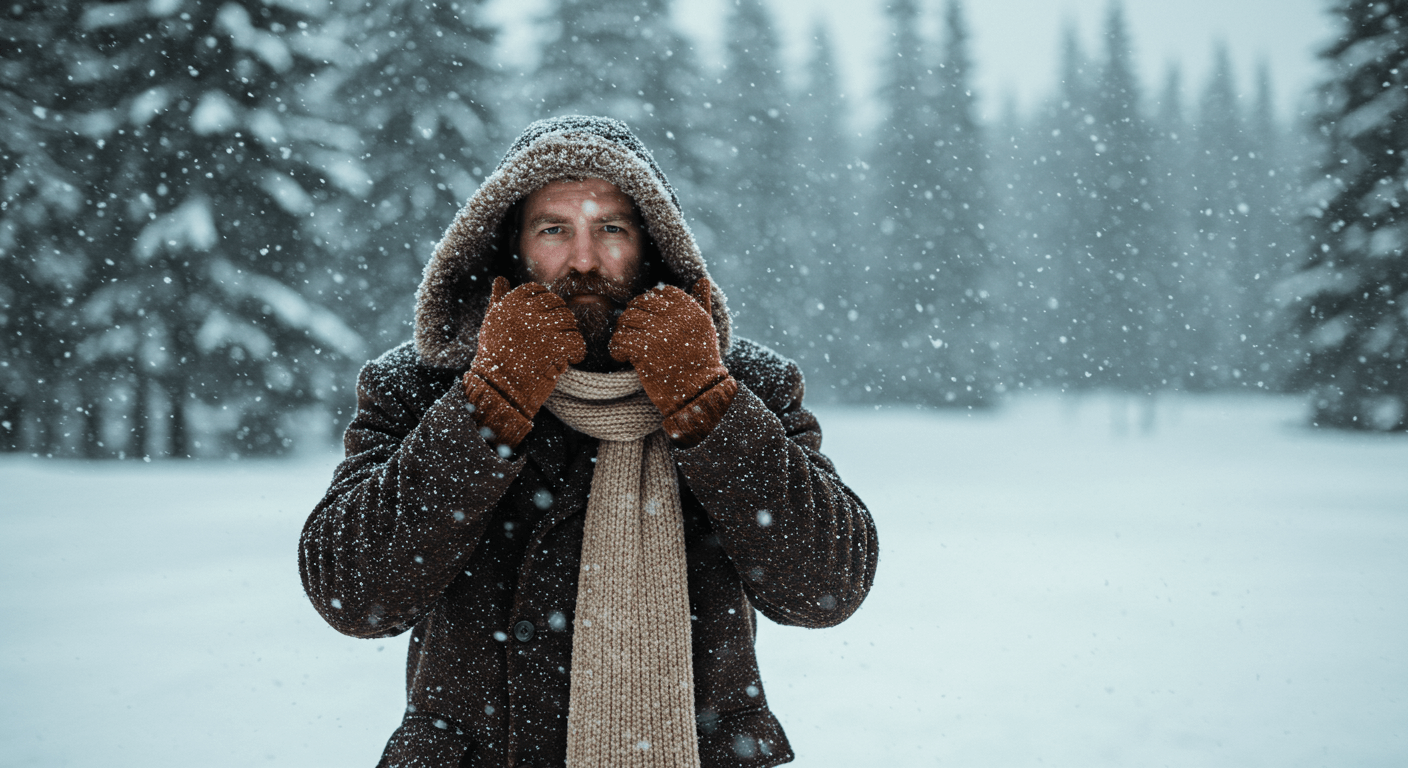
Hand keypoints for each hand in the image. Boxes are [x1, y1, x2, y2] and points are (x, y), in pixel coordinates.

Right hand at [463, 277, 584, 446]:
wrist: (498, 389)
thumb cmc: (495, 357)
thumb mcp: (492, 323)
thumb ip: (498, 299)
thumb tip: (501, 279)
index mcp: (510, 302)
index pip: (538, 290)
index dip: (545, 305)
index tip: (541, 322)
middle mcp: (526, 310)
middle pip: (558, 305)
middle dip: (559, 322)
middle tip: (553, 340)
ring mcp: (541, 328)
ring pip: (570, 323)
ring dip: (568, 338)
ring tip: (558, 352)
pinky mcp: (554, 347)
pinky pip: (577, 343)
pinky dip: (576, 353)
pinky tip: (566, 361)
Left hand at [610, 278, 737, 444]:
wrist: (699, 393)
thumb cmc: (701, 361)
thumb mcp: (706, 328)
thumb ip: (703, 302)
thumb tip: (702, 279)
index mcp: (690, 309)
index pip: (662, 292)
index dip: (652, 304)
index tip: (652, 321)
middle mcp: (675, 317)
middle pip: (641, 302)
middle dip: (634, 316)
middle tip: (634, 333)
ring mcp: (659, 333)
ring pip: (626, 319)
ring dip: (623, 332)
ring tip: (628, 346)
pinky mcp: (644, 351)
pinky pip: (619, 340)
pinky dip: (617, 350)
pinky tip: (624, 358)